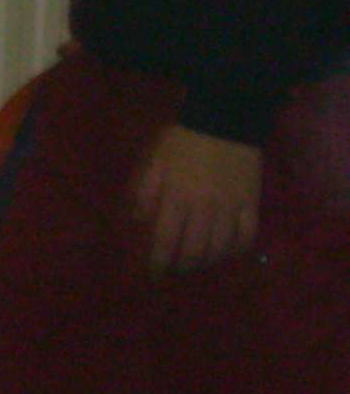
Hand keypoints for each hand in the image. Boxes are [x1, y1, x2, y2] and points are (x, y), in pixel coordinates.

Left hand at [134, 124, 261, 273]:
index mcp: (177, 197)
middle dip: (183, 266)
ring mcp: (232, 206)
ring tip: (198, 263)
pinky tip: (227, 251)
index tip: (155, 275)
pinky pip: (247, 235)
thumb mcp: (156, 160)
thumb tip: (140, 220)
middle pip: (195, 250)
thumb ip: (146, 190)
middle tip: (177, 269)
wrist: (226, 119)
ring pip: (221, 248)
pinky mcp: (252, 202)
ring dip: (208, 261)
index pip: (167, 240)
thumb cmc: (185, 140)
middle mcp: (205, 207)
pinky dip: (237, 249)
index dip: (159, 262)